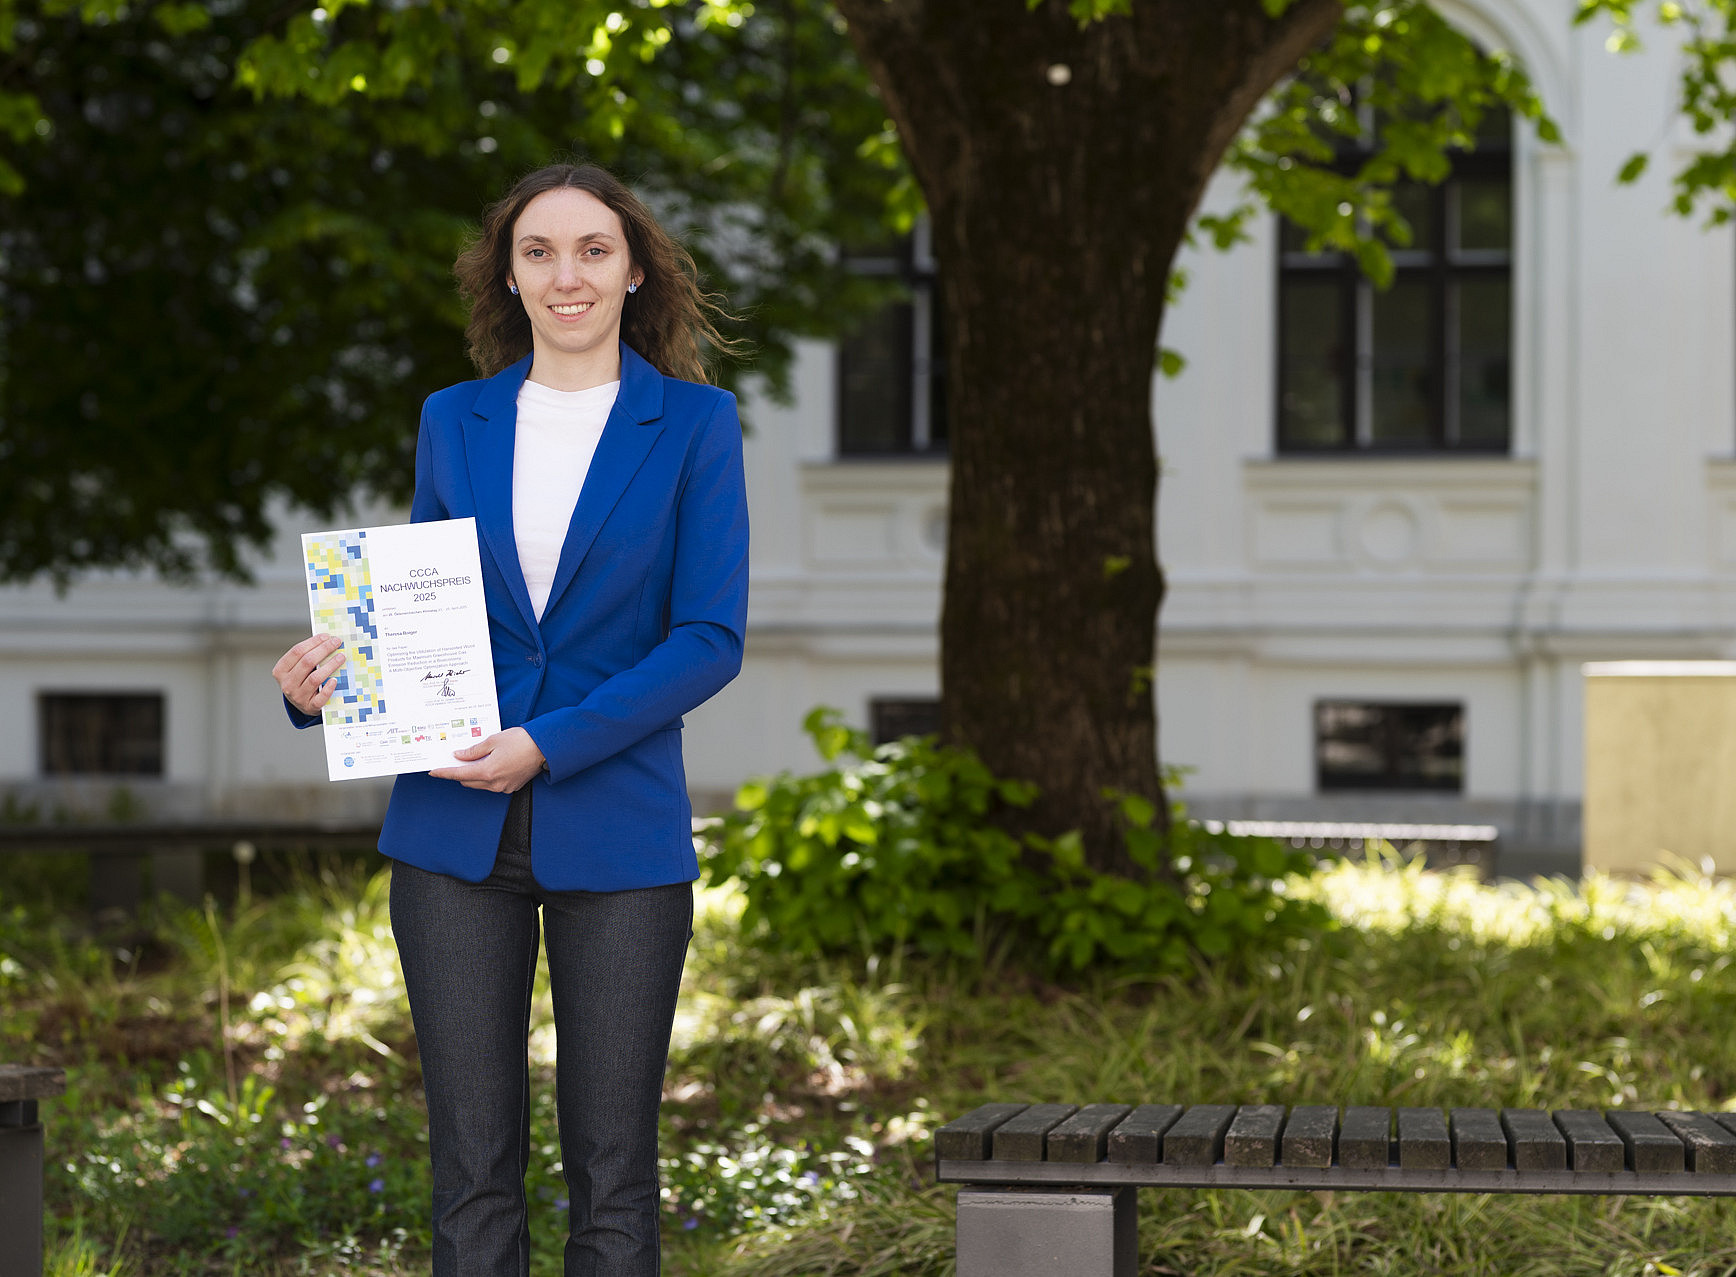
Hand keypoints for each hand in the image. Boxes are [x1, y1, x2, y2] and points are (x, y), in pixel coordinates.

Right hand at [273, 634, 345, 715]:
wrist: (303, 705)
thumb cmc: (303, 680)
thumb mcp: (298, 669)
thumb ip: (308, 656)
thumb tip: (327, 639)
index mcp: (280, 670)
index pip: (297, 651)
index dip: (313, 642)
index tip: (327, 636)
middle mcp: (287, 683)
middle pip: (307, 662)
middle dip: (324, 649)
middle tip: (337, 642)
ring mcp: (297, 696)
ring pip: (315, 678)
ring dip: (330, 665)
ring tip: (341, 657)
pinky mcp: (309, 707)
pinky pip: (320, 697)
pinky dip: (328, 688)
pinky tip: (335, 680)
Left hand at [429, 727, 546, 792]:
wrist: (545, 747)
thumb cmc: (521, 741)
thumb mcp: (493, 740)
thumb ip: (474, 751)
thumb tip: (460, 756)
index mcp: (487, 771)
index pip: (458, 774)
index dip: (444, 773)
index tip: (434, 772)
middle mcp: (494, 783)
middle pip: (467, 781)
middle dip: (459, 772)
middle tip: (455, 760)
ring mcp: (503, 787)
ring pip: (480, 784)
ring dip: (473, 775)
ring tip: (475, 760)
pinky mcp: (512, 787)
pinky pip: (492, 785)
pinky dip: (487, 776)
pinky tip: (490, 764)